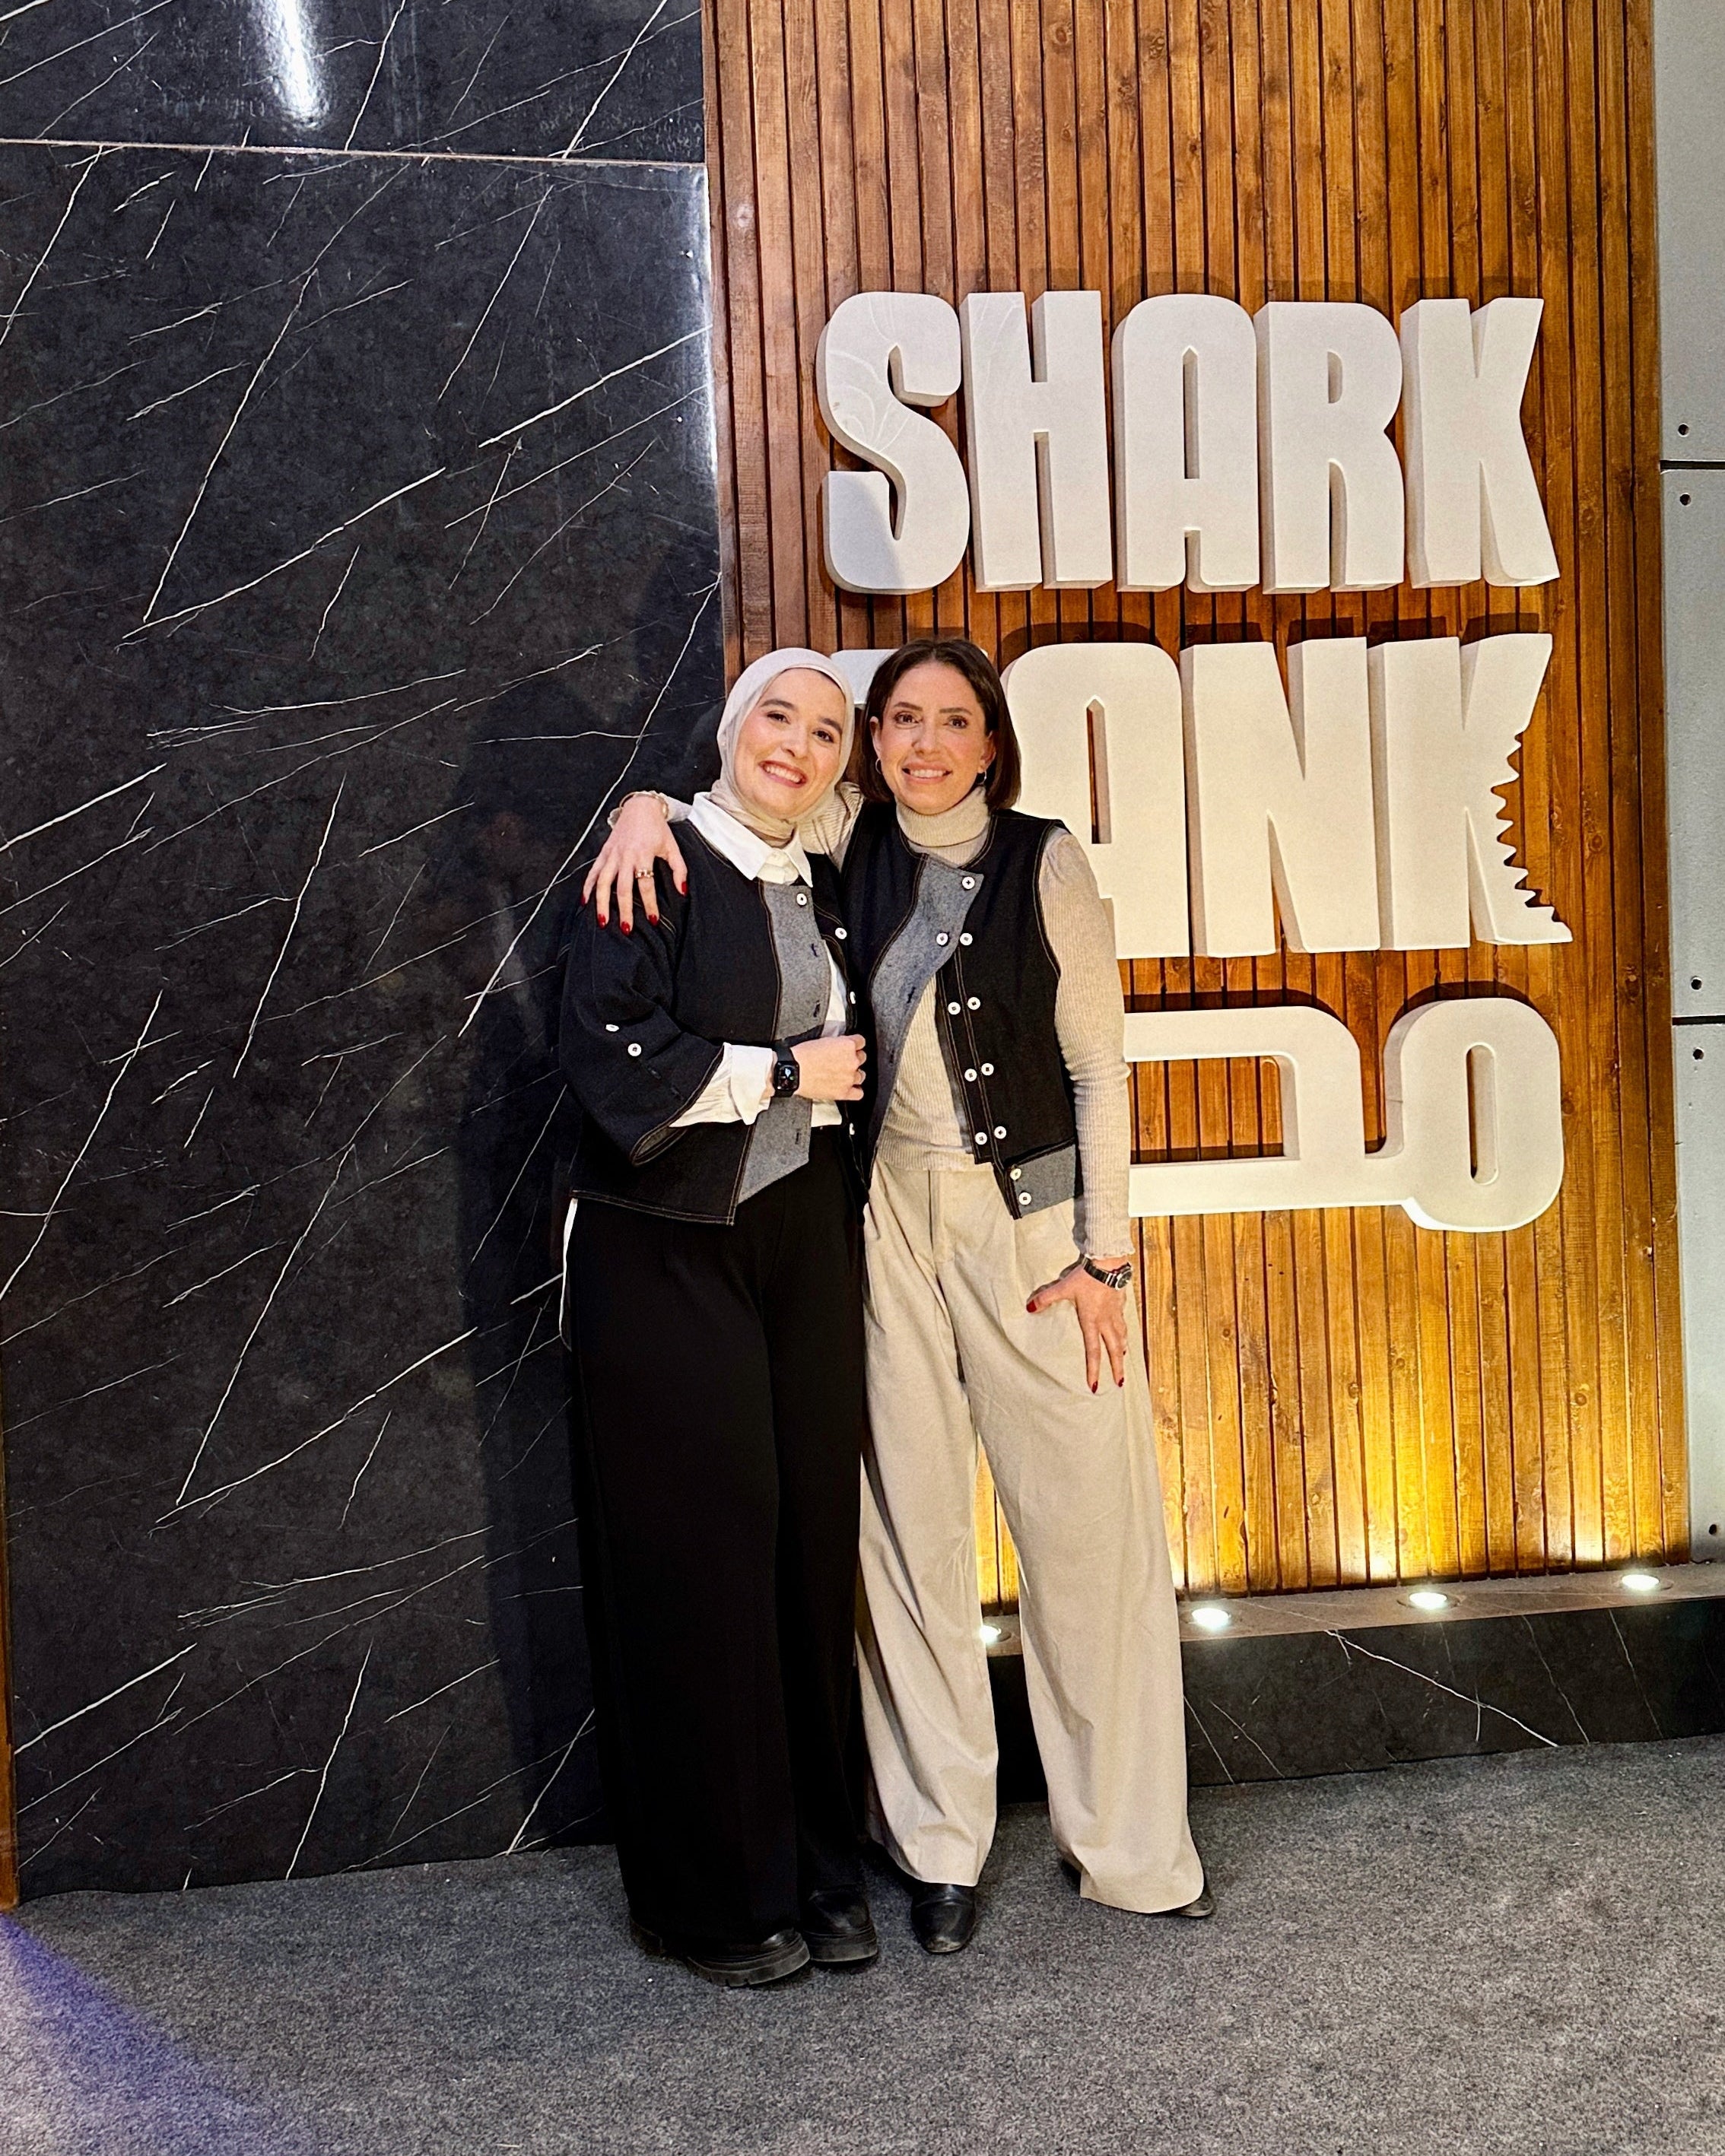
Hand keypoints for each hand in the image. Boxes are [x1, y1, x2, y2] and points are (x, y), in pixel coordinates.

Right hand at [581, 795, 684, 930]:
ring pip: (603, 883)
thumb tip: (682, 891)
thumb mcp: (672, 847)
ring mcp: (612, 854)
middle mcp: (625, 856)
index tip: (652, 920)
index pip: (646, 885)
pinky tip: (585, 901)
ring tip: (602, 921)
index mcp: (643, 855)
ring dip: (602, 903)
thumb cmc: (657, 829)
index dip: (650, 904)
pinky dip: (587, 886)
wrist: (640, 807)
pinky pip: (593, 872)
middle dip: (624, 910)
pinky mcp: (603, 852)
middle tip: (626, 929)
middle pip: (623, 888)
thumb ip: (679, 870)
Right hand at [792, 1034, 866, 1102]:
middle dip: (853, 1058)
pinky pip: (859, 1093)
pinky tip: (850, 1087)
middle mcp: (852, 1061)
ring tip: (843, 1074)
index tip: (851, 1046)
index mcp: (847, 1045)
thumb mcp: (823, 1040)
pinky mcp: (844, 1092)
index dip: (854, 1044)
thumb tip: (840, 1046)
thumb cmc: (803, 1056)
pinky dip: (855, 1091)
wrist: (793, 1071)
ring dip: (854, 1074)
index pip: (861, 1042)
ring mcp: (849, 1078)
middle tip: (842, 1061)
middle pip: (862, 1058)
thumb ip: (837, 1043)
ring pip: (861, 1075)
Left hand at [1027, 1256, 1129, 1392]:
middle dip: (1116, 1367)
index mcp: (1092, 1321)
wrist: (1107, 1262)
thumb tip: (1029, 1307)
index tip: (1094, 1385)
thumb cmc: (1085, 1276)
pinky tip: (1124, 1333)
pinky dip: (1125, 1332)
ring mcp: (1115, 1313)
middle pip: (1114, 1349)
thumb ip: (1046, 1298)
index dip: (1094, 1369)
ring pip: (1122, 1336)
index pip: (1093, 1351)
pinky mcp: (1121, 1303)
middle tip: (1119, 1382)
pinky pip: (1124, 1322)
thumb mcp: (1063, 1287)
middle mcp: (1106, 1321)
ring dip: (1122, 1350)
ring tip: (1123, 1359)